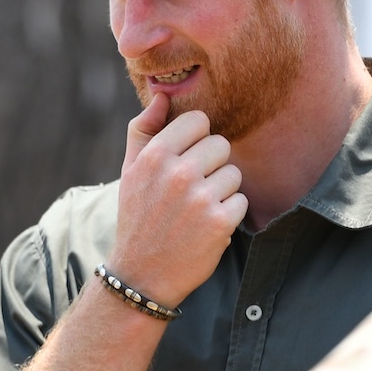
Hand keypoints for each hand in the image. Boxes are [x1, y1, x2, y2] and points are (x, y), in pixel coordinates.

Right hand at [107, 94, 246, 307]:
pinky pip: (242, 201)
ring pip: (234, 173)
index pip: (199, 121)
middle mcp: (177, 173)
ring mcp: (200, 199)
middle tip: (192, 189)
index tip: (187, 159)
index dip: (197, 140)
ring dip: (222, 191)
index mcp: (155, 155)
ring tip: (198, 209)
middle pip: (221, 145)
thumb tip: (162, 95)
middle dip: (212, 165)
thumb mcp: (129, 171)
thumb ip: (143, 129)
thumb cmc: (138, 217)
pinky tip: (208, 226)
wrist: (142, 275)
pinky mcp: (220, 223)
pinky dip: (230, 214)